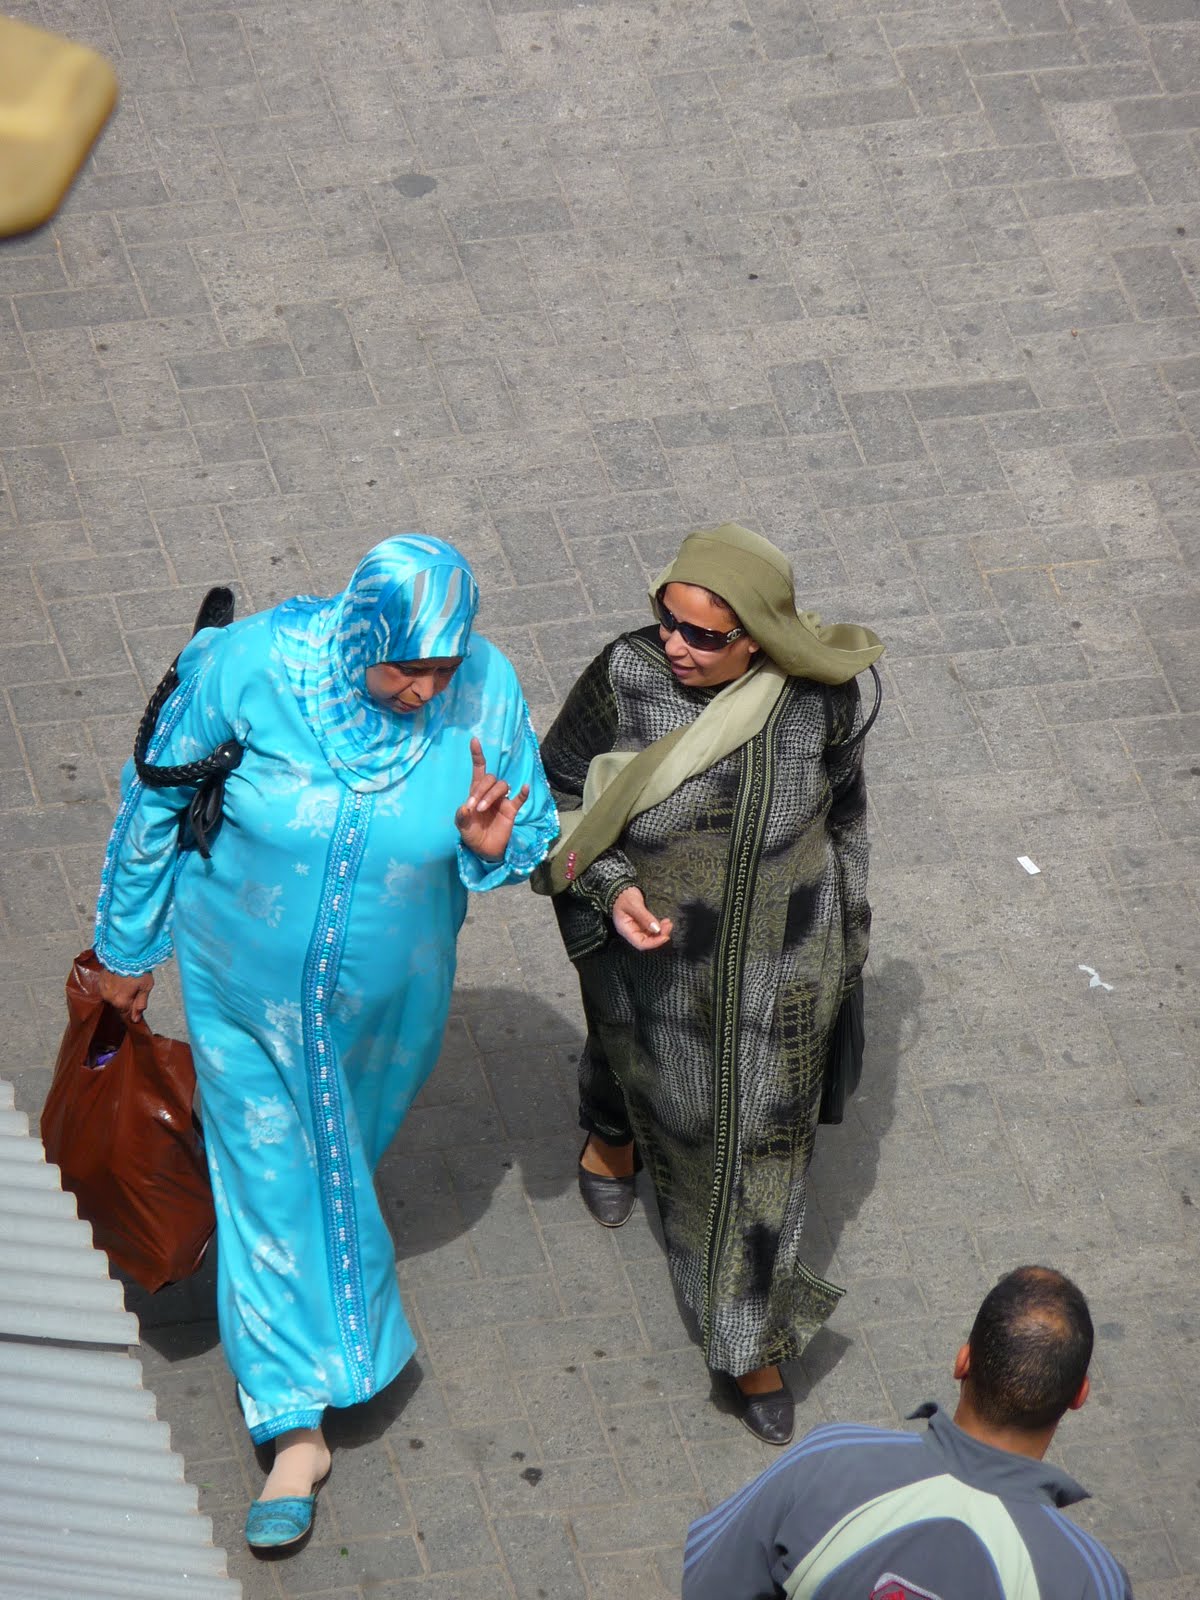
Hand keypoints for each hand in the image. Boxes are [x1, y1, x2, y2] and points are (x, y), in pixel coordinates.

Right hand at [95, 968, 153, 1024]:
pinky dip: (113, 984)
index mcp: (121, 1002)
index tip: (138, 995)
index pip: (127, 1011)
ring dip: (119, 991)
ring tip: (127, 980)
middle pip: (119, 1003)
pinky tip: (120, 977)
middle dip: (127, 997)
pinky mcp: (100, 979)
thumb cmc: (139, 970)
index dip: (134, 1005)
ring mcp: (103, 989)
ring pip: (113, 995)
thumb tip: (136, 1020)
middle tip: (135, 984)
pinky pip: (107, 987)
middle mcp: (109, 998)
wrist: (126, 952)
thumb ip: (140, 1004)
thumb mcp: (145, 987)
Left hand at [455, 736, 529, 861]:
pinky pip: (520, 798)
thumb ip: (462, 817)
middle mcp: (489, 793)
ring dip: (491, 795)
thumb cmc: (472, 834)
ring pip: (502, 786)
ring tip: (482, 809)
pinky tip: (525, 788)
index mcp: (476, 792)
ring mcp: (502, 800)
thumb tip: (465, 807)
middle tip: (474, 807)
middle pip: (490, 778)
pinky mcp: (512, 810)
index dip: (477, 755)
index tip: (474, 740)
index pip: (478, 770)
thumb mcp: (462, 826)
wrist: (484, 850)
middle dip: (481, 790)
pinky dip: (523, 793)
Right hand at [612, 887, 671, 951]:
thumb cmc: (623, 896)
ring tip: (668, 922)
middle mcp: (631, 931)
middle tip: (668, 925)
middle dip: (659, 936)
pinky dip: (659, 927)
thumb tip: (657, 929)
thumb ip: (645, 917)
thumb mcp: (634, 905)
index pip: (640, 943)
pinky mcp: (641, 924)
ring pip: (650, 936)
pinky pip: (651, 930)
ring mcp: (636, 928)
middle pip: (647, 941)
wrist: (620, 888)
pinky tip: (664, 922)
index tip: (665, 936)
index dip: (654, 943)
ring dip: (661, 932)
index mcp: (625, 929)